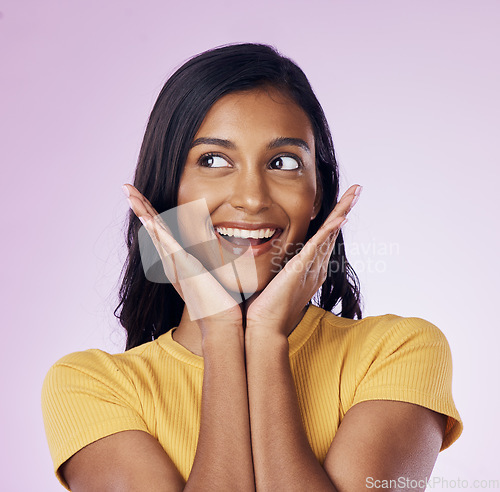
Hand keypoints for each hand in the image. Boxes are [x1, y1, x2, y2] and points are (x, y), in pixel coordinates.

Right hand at [122, 184, 242, 333]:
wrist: (222, 322)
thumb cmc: (222, 302)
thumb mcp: (214, 275)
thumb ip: (213, 261)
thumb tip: (228, 246)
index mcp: (179, 262)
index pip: (162, 232)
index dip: (150, 214)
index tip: (141, 197)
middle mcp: (173, 262)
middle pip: (153, 229)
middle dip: (140, 207)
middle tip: (127, 188)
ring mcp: (177, 264)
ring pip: (155, 232)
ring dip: (142, 211)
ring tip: (129, 193)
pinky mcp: (185, 268)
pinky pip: (167, 244)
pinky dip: (155, 229)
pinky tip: (145, 216)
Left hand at [245, 184, 361, 334]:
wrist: (265, 326)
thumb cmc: (266, 306)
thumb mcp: (276, 278)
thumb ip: (278, 265)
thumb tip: (266, 253)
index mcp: (311, 268)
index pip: (325, 237)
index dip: (334, 218)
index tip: (342, 202)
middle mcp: (316, 267)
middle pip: (333, 232)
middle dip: (345, 209)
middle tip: (357, 190)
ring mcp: (311, 268)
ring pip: (330, 234)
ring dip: (342, 212)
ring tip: (355, 194)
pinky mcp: (301, 269)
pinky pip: (317, 247)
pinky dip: (328, 231)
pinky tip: (339, 218)